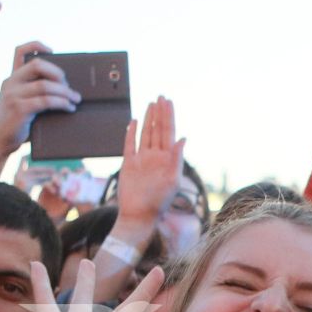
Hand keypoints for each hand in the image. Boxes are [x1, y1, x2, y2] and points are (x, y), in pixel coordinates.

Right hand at [0, 41, 80, 154]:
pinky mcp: (19, 109)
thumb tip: (64, 90)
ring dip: (65, 91)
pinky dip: (61, 103)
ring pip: (45, 85)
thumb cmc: (14, 125)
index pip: (19, 51)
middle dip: (58, 73)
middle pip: (37, 64)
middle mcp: (10, 83)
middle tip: (69, 85)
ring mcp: (13, 95)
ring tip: (75, 99)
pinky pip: (46, 101)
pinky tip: (69, 108)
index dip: (37, 45)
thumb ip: (33, 93)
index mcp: (11, 79)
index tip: (52, 50)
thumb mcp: (20, 103)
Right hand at [110, 97, 185, 232]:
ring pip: (145, 134)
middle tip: (161, 96)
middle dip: (160, 113)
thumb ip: (177, 159)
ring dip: (149, 119)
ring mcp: (142, 159)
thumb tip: (183, 138)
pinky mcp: (128, 164)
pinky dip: (131, 132)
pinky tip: (135, 121)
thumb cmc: (158, 202)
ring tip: (151, 104)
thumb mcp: (172, 180)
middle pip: (158, 129)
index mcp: (167, 159)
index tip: (168, 102)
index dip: (169, 116)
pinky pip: (129, 144)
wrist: (138, 216)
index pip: (169, 132)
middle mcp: (155, 157)